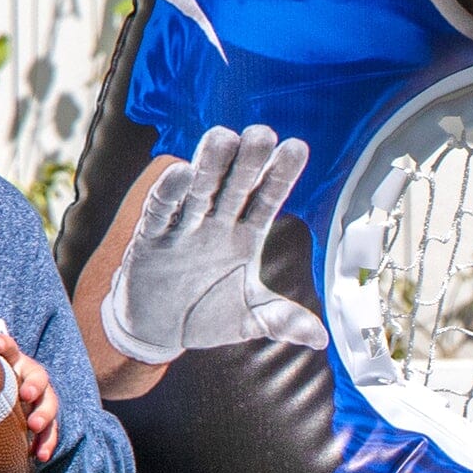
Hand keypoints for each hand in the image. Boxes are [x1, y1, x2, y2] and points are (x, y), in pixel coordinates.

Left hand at [0, 327, 61, 470]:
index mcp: (11, 364)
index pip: (8, 349)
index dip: (4, 345)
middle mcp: (29, 379)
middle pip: (38, 377)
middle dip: (34, 385)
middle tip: (26, 395)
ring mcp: (40, 401)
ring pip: (49, 404)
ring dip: (44, 415)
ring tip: (34, 426)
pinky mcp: (45, 423)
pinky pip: (50, 432)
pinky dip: (46, 443)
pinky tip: (40, 455)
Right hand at [100, 126, 326, 365]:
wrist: (157, 329)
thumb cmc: (207, 314)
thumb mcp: (250, 320)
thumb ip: (283, 320)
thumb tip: (321, 338)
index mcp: (245, 235)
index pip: (267, 199)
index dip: (280, 175)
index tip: (297, 147)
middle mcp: (217, 223)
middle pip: (235, 185)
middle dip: (248, 161)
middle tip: (262, 133)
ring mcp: (184, 228)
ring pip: (199, 189)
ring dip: (209, 164)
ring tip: (222, 137)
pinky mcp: (152, 238)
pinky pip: (161, 211)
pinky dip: (169, 193)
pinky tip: (181, 172)